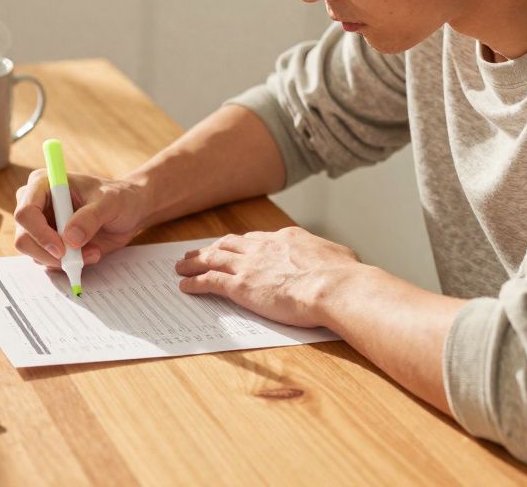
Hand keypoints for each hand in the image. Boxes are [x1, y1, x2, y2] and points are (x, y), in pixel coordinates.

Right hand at [12, 169, 149, 268]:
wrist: (128, 211)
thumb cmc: (118, 197)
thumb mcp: (110, 202)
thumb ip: (90, 217)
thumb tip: (70, 239)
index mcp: (43, 184)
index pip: (26, 212)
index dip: (39, 233)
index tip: (61, 248)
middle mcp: (36, 205)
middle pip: (24, 238)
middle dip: (50, 254)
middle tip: (77, 258)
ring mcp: (40, 226)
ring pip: (34, 254)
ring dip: (63, 261)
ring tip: (92, 252)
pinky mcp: (49, 244)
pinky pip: (47, 262)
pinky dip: (68, 265)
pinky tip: (89, 254)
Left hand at [174, 227, 361, 328]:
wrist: (334, 287)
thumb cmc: (344, 277)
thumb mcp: (340, 257)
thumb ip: (331, 257)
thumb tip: (341, 261)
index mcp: (288, 238)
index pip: (258, 239)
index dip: (243, 244)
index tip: (235, 247)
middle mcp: (264, 248)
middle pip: (231, 244)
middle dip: (214, 247)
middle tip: (202, 251)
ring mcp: (250, 266)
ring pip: (214, 259)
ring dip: (195, 261)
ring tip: (182, 265)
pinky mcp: (240, 286)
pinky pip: (209, 281)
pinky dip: (195, 282)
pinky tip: (185, 286)